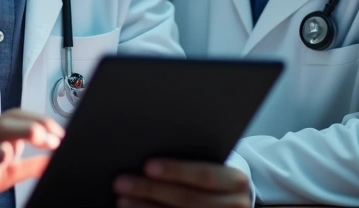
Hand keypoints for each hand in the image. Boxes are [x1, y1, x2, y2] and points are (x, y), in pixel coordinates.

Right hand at [0, 109, 63, 207]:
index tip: (59, 132)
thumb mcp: (5, 170)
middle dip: (35, 123)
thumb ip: (28, 164)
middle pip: (10, 119)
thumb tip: (53, 160)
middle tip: (55, 135)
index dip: (40, 119)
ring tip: (41, 137)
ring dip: (23, 131)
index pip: (17, 115)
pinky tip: (6, 153)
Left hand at [114, 159, 250, 207]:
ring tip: (122, 200)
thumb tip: (149, 156)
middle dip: (152, 190)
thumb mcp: (211, 164)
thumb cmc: (212, 177)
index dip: (176, 171)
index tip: (148, 166)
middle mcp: (234, 205)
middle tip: (122, 182)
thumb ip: (191, 158)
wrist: (231, 201)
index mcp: (235, 181)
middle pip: (188, 199)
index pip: (204, 175)